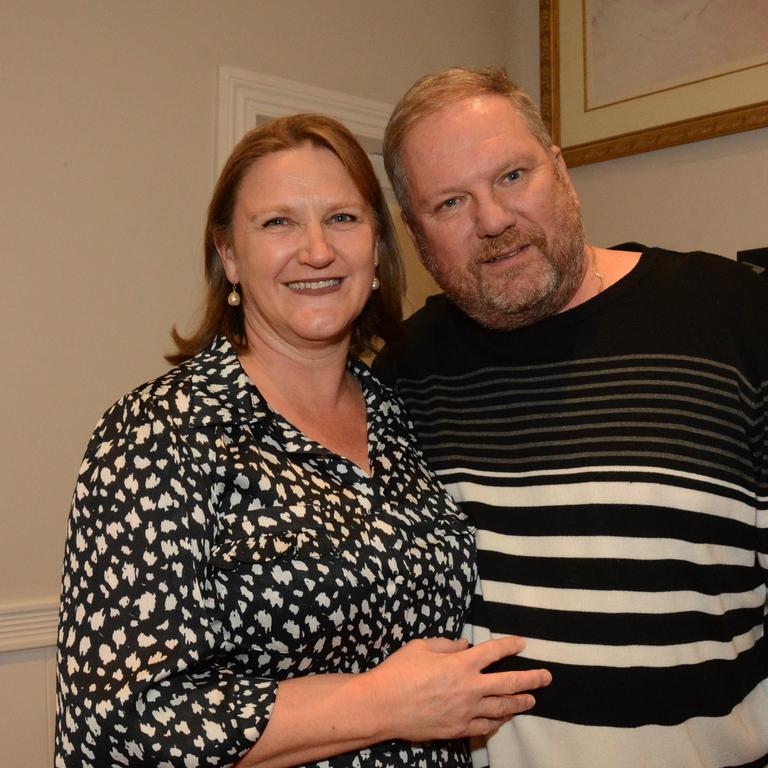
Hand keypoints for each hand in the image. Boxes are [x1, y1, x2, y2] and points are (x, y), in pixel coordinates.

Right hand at [364, 636, 550, 740]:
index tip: (521, 643)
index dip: (509, 645)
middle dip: (531, 678)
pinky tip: (503, 719)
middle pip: (509, 682)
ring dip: (520, 702)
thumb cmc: (398, 672)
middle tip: (547, 676)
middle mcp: (469, 688)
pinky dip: (497, 722)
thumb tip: (463, 646)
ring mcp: (466, 712)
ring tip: (532, 699)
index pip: (493, 652)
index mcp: (460, 664)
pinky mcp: (458, 729)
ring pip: (502, 708)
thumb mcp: (421, 647)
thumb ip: (446, 645)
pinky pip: (485, 727)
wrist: (383, 707)